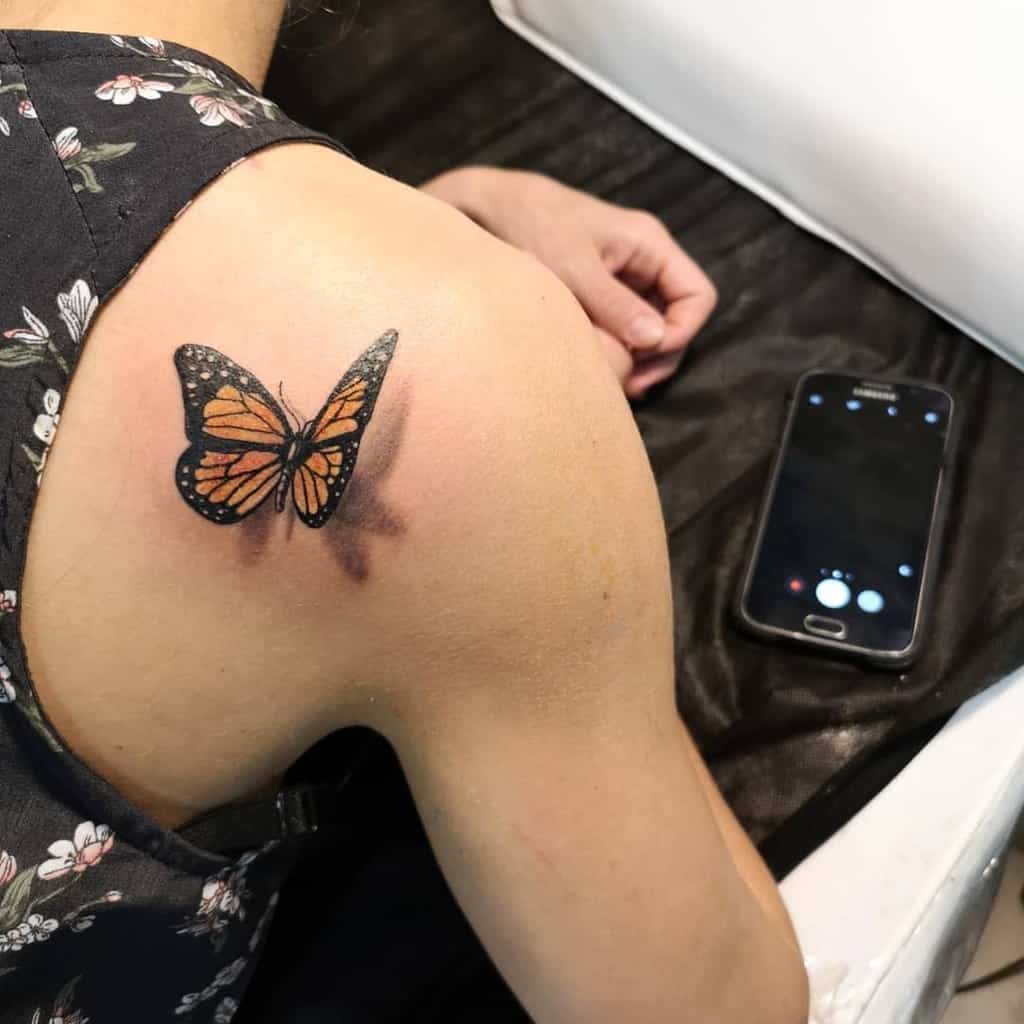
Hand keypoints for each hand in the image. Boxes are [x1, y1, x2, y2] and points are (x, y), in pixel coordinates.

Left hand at [422, 167, 716, 398]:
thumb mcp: (573, 268)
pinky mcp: (601, 296)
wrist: (488, 210)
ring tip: (613, 380)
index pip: (697, 296)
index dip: (682, 332)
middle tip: (629, 384)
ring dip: (639, 359)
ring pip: (652, 329)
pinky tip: (598, 367)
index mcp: (650, 244)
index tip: (645, 355)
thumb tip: (656, 340)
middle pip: (678, 319)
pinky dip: (617, 351)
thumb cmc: (532, 225)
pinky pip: (624, 329)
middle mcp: (645, 262)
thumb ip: (614, 304)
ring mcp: (624, 280)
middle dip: (660, 354)